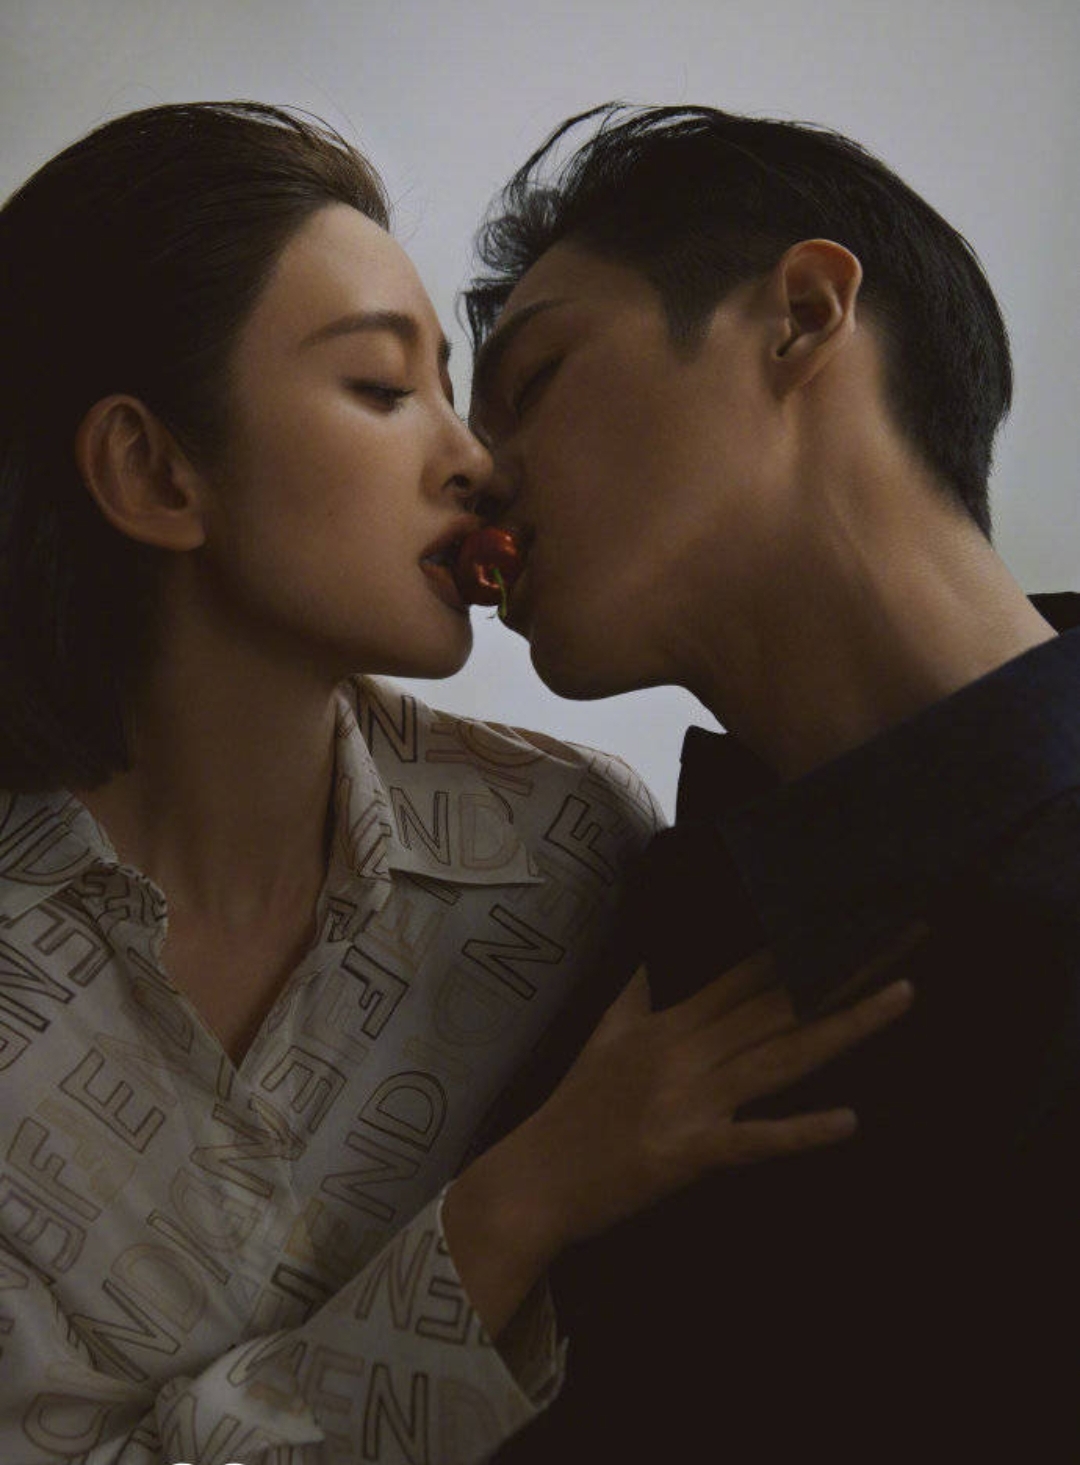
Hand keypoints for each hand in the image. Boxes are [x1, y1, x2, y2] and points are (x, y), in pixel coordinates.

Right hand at [445, 950, 911, 1336]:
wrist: (534, 1179)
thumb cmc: (572, 1112)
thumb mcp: (602, 1039)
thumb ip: (634, 996)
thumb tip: (647, 959)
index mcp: (672, 1025)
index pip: (749, 973)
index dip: (802, 943)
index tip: (848, 916)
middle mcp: (688, 1052)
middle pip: (781, 1002)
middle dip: (845, 969)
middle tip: (904, 934)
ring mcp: (691, 1101)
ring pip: (782, 1056)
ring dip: (846, 1026)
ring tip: (902, 995)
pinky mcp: (689, 1153)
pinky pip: (754, 1141)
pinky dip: (800, 1133)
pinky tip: (848, 1122)